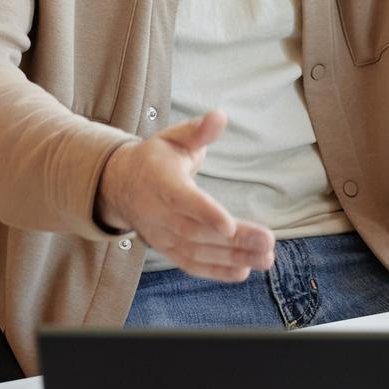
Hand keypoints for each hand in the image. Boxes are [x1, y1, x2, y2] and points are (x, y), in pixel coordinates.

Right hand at [95, 111, 274, 280]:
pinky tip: (244, 271)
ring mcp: (161, 235)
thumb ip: (199, 131)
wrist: (120, 184)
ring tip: (265, 258)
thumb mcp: (174, 137)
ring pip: (197, 252)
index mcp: (160, 181)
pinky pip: (191, 265)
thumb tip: (219, 117)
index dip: (205, 213)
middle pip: (196, 231)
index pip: (182, 200)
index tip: (229, 225)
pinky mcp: (166, 249)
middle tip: (268, 242)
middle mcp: (158, 213)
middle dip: (234, 240)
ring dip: (232, 258)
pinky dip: (216, 271)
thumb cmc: (155, 158)